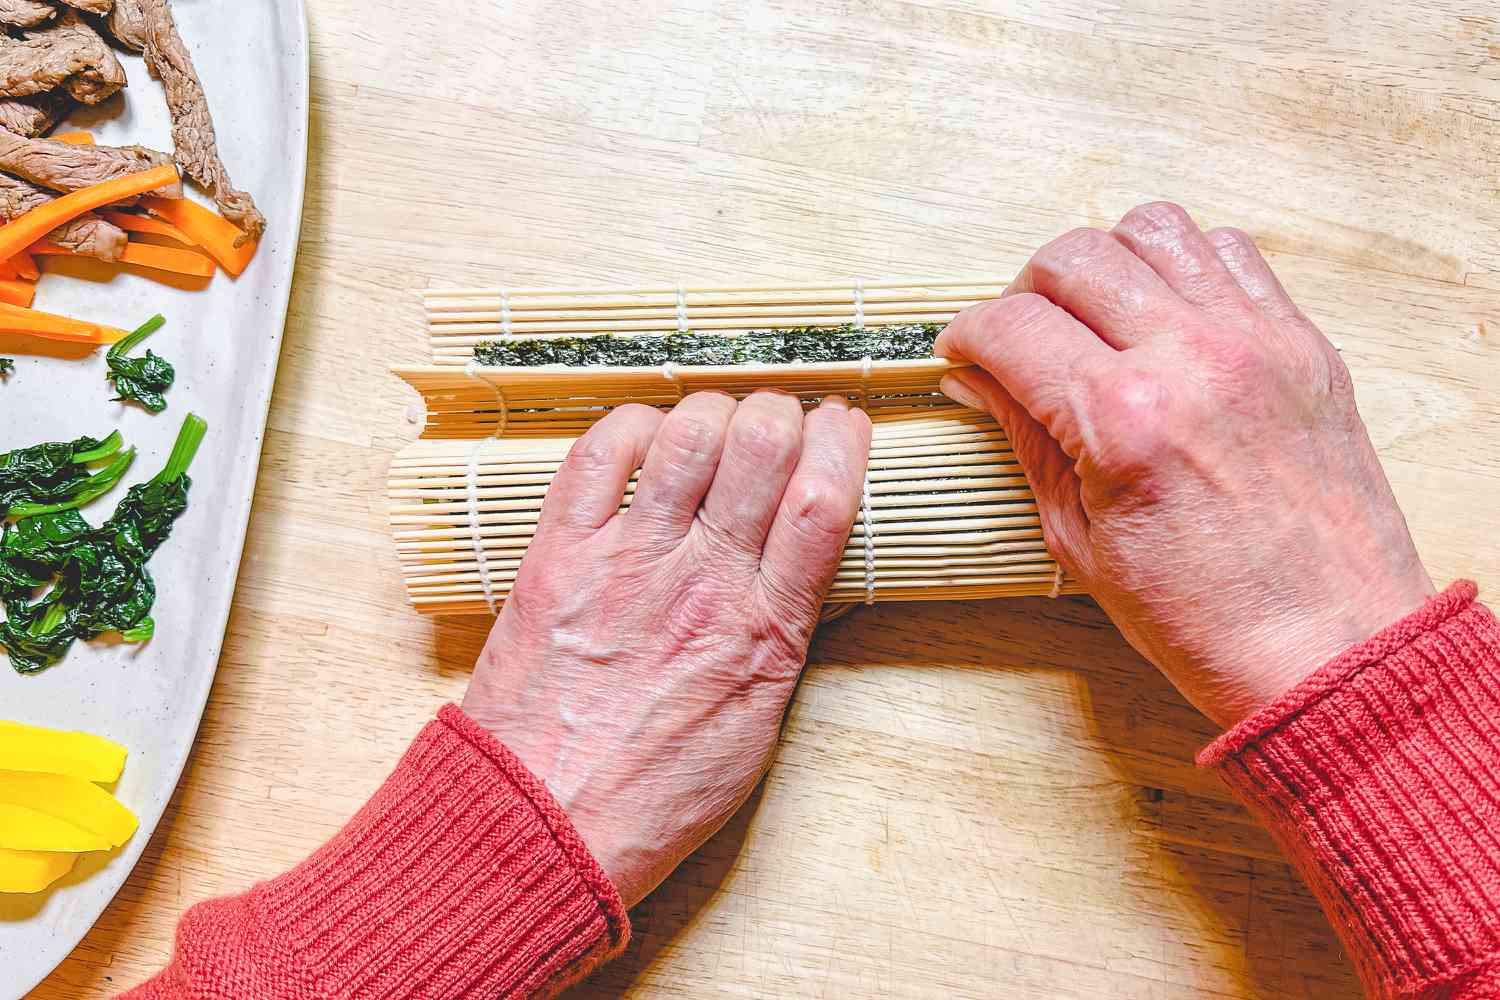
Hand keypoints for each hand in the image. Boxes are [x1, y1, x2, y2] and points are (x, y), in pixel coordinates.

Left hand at [462, 391, 871, 905]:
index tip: (844, 426)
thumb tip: (806, 573)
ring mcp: (625, 562)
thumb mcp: (757, 724)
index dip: (843, 442)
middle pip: (761, 445)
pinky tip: (649, 439)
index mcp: (761, 630)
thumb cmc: (651, 790)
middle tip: (776, 424)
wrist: (544, 823)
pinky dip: (634, 425)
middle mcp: (700, 583)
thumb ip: (783, 639)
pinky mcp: (559, 555)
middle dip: (781, 414)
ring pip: (687, 434)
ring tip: (714, 428)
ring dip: (713, 411)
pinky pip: (600, 453)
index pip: (823, 500)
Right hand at [935, 202, 1433, 726]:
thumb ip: (1024, 437)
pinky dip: (1181, 266)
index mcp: (1121, 418)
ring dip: (1103, 263)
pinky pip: (1229, 253)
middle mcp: (1189, 358)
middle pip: (1072, 257)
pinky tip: (1163, 317)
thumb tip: (975, 379)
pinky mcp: (1302, 343)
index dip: (967, 335)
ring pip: (1151, 229)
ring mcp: (1255, 340)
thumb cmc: (1204, 614)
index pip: (1010, 326)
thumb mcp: (1077, 536)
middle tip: (1020, 338)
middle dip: (1023, 291)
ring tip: (1093, 315)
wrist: (1324, 647)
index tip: (961, 353)